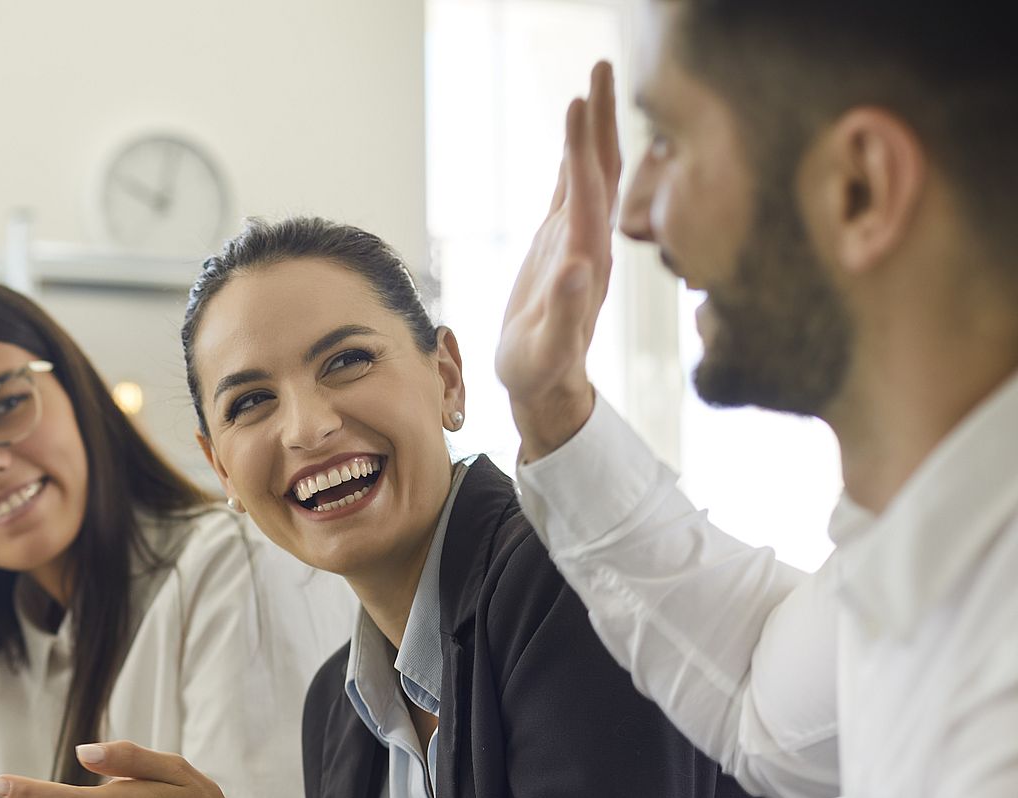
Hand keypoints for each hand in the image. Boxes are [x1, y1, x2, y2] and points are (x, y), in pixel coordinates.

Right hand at [495, 60, 621, 460]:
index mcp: (585, 259)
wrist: (548, 385)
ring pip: (589, 173)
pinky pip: (571, 190)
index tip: (577, 103)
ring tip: (592, 83)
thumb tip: (577, 268)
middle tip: (602, 65)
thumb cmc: (543, 373)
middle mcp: (588, 242)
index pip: (587, 192)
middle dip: (600, 118)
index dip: (581, 148)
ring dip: (592, 128)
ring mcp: (576, 240)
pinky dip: (574, 156)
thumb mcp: (550, 350)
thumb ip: (566, 312)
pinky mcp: (561, 245)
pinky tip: (574, 135)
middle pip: (599, 168)